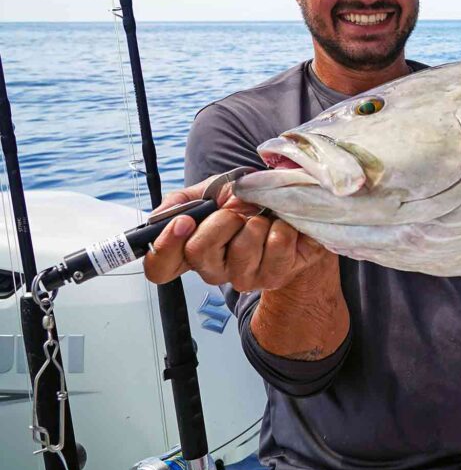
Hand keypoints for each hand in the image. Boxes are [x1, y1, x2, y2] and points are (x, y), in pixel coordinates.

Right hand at [143, 176, 333, 291]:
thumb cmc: (250, 200)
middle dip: (220, 221)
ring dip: (254, 223)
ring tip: (263, 219)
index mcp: (192, 251)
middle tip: (237, 212)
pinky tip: (282, 226)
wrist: (291, 203)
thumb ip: (183, 201)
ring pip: (241, 251)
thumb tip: (160, 216)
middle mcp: (215, 270)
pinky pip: (276, 246)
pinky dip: (282, 226)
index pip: (159, 268)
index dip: (165, 247)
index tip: (184, 221)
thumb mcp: (214, 191)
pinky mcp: (277, 276)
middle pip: (198, 254)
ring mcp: (246, 278)